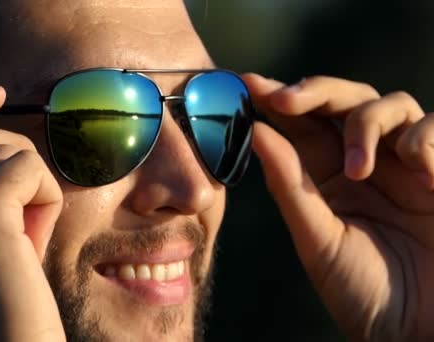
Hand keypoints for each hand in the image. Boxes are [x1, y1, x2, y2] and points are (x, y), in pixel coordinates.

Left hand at [244, 74, 433, 340]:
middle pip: (343, 99)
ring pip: (389, 104)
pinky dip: (425, 140)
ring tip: (361, 171)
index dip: (276, 99)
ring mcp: (406, 163)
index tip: (246, 83)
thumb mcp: (318, 238)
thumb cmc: (364, 291)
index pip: (301, 124)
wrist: (419, 330)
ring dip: (368, 125)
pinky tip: (422, 176)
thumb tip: (256, 132)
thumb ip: (291, 184)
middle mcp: (364, 162)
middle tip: (285, 99)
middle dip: (313, 91)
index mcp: (326, 177)